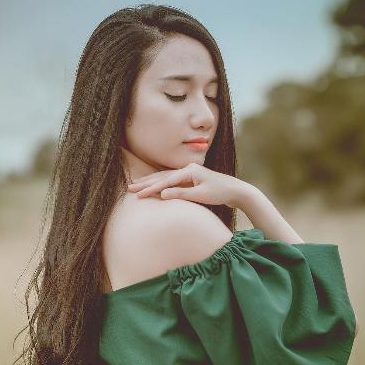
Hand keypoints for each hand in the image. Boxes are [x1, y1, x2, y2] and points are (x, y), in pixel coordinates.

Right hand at [127, 163, 248, 207]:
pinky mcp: (190, 178)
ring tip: (136, 183)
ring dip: (150, 181)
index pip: (166, 181)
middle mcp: (188, 169)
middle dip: (145, 182)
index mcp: (190, 171)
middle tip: (129, 187)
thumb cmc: (220, 193)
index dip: (151, 188)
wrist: (235, 191)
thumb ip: (182, 194)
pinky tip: (153, 184)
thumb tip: (163, 194)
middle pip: (162, 176)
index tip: (138, 194)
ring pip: (165, 177)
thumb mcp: (201, 195)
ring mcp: (189, 173)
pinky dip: (160, 183)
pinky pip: (171, 180)